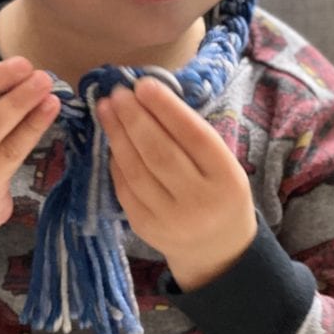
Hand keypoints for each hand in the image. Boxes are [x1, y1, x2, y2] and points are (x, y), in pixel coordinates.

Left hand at [96, 78, 256, 291]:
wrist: (218, 249)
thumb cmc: (219, 192)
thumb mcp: (222, 164)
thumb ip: (192, 136)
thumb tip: (150, 96)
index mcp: (226, 178)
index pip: (194, 136)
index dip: (167, 109)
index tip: (144, 84)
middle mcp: (199, 201)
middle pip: (160, 153)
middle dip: (135, 118)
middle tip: (118, 92)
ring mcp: (170, 219)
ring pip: (137, 170)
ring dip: (117, 135)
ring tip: (107, 108)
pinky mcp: (145, 229)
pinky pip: (125, 188)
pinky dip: (116, 161)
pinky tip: (112, 139)